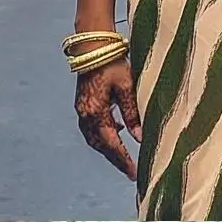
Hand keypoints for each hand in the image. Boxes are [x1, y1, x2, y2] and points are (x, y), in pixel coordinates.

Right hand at [76, 58, 142, 179]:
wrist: (93, 49)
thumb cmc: (113, 65)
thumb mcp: (127, 87)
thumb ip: (132, 113)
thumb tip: (140, 137)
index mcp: (96, 111)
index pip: (111, 143)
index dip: (123, 159)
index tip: (134, 172)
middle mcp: (85, 114)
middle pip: (100, 145)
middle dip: (116, 159)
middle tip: (131, 172)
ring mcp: (82, 110)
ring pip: (94, 139)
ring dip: (108, 150)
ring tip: (125, 159)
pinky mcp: (83, 105)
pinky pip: (92, 128)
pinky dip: (104, 136)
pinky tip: (117, 134)